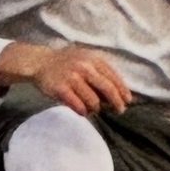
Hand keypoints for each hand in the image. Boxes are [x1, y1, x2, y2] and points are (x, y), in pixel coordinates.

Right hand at [0, 42, 131, 116]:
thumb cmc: (68, 63)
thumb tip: (120, 92)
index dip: (123, 91)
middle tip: (120, 110)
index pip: (114, 78)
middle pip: (108, 89)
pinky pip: (78, 105)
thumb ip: (101, 72)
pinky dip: (83, 111)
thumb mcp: (87, 60)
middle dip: (116, 102)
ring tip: (93, 109)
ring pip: (93, 101)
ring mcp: (72, 77)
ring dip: (96, 108)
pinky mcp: (61, 88)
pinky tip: (83, 111)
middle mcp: (85, 67)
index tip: (128, 101)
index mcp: (94, 59)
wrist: (41, 62)